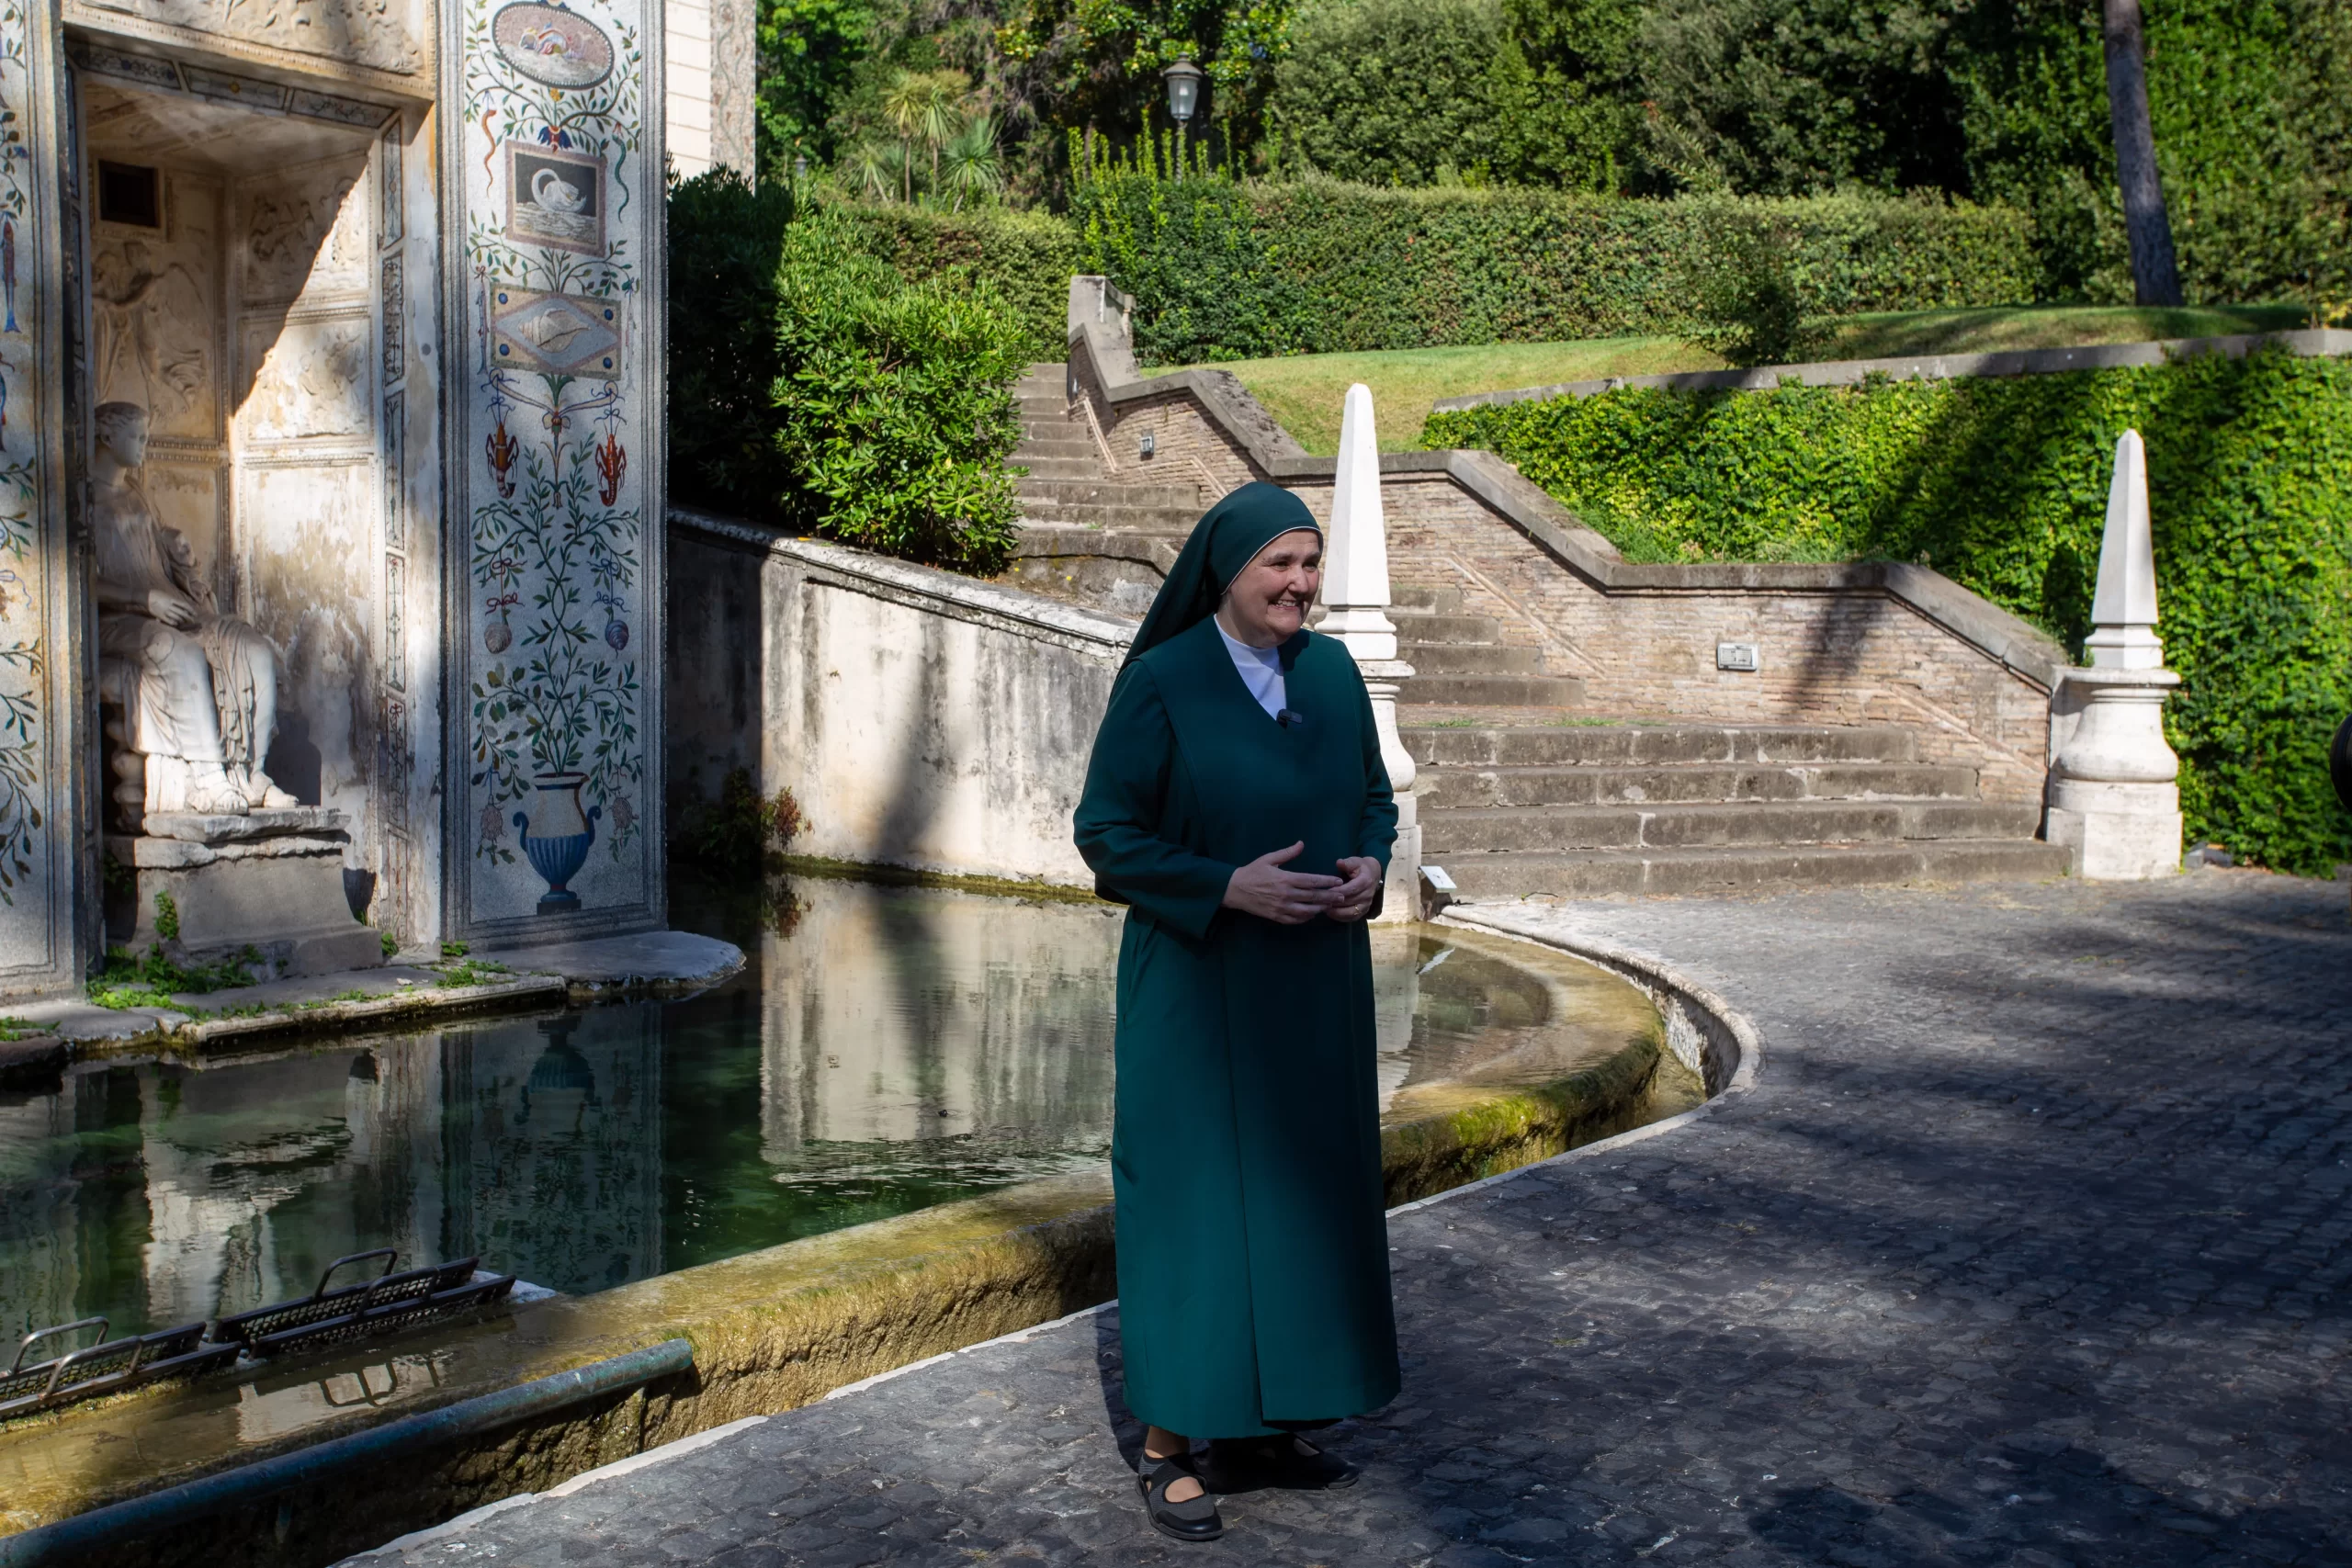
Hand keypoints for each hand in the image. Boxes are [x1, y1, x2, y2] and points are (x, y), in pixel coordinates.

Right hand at [146, 588, 197, 628]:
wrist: (145, 596)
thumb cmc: (155, 594)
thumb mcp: (166, 594)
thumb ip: (173, 600)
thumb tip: (181, 605)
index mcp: (171, 599)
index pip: (184, 605)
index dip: (191, 610)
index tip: (195, 613)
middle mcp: (169, 605)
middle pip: (182, 612)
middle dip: (188, 617)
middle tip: (193, 620)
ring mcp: (164, 611)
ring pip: (176, 617)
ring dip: (182, 620)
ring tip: (185, 622)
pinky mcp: (160, 615)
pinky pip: (169, 621)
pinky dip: (174, 622)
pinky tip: (176, 623)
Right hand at [1223, 841, 1341, 924]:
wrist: (1234, 889)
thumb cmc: (1252, 872)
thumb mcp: (1268, 858)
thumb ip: (1287, 853)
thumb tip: (1301, 843)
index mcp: (1285, 878)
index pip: (1312, 881)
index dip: (1327, 882)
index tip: (1337, 882)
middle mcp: (1286, 894)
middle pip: (1314, 897)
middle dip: (1330, 897)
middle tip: (1342, 896)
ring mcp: (1281, 907)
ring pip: (1307, 911)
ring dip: (1321, 908)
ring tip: (1331, 905)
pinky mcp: (1276, 916)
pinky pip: (1296, 919)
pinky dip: (1306, 917)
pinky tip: (1312, 913)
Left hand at [1325, 857, 1380, 922]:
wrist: (1373, 875)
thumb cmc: (1361, 867)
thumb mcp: (1355, 861)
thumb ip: (1347, 863)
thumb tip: (1339, 863)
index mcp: (1366, 881)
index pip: (1351, 889)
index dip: (1337, 891)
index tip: (1325, 891)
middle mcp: (1368, 895)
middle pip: (1349, 901)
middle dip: (1334, 902)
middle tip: (1320, 902)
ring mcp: (1366, 904)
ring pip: (1350, 912)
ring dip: (1336, 912)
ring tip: (1324, 908)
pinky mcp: (1364, 911)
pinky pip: (1352, 918)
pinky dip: (1341, 917)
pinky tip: (1330, 913)